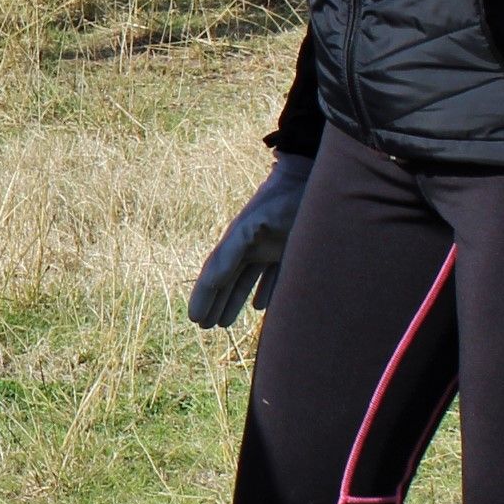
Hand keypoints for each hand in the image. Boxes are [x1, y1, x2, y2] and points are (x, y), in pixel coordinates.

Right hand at [187, 151, 314, 326]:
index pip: (216, 274)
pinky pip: (274, 276)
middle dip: (216, 303)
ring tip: (224, 322)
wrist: (310, 178)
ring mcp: (271, 248)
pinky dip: (266, 293)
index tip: (194, 317)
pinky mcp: (290, 248)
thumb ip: (232, 252)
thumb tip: (210, 279)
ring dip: (235, 301)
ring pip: (248, 281)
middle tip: (203, 325)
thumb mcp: (253, 226)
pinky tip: (260, 307)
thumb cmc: (281, 200)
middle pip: (228, 281)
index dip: (204, 296)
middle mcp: (251, 247)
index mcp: (238, 241)